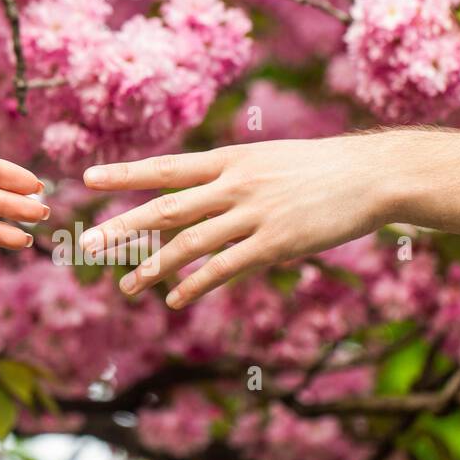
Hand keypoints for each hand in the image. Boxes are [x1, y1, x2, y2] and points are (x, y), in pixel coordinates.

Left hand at [80, 136, 395, 308]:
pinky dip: (195, 285)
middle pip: (167, 208)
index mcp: (231, 160)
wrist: (372, 174)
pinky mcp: (275, 243)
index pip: (166, 167)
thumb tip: (204, 194)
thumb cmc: (322, 169)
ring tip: (127, 286)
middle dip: (123, 227)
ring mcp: (254, 215)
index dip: (125, 174)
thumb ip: (233, 178)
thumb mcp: (270, 160)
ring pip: (190, 244)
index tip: (88, 178)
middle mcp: (235, 185)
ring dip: (154, 267)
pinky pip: (225, 268)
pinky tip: (174, 299)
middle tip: (87, 244)